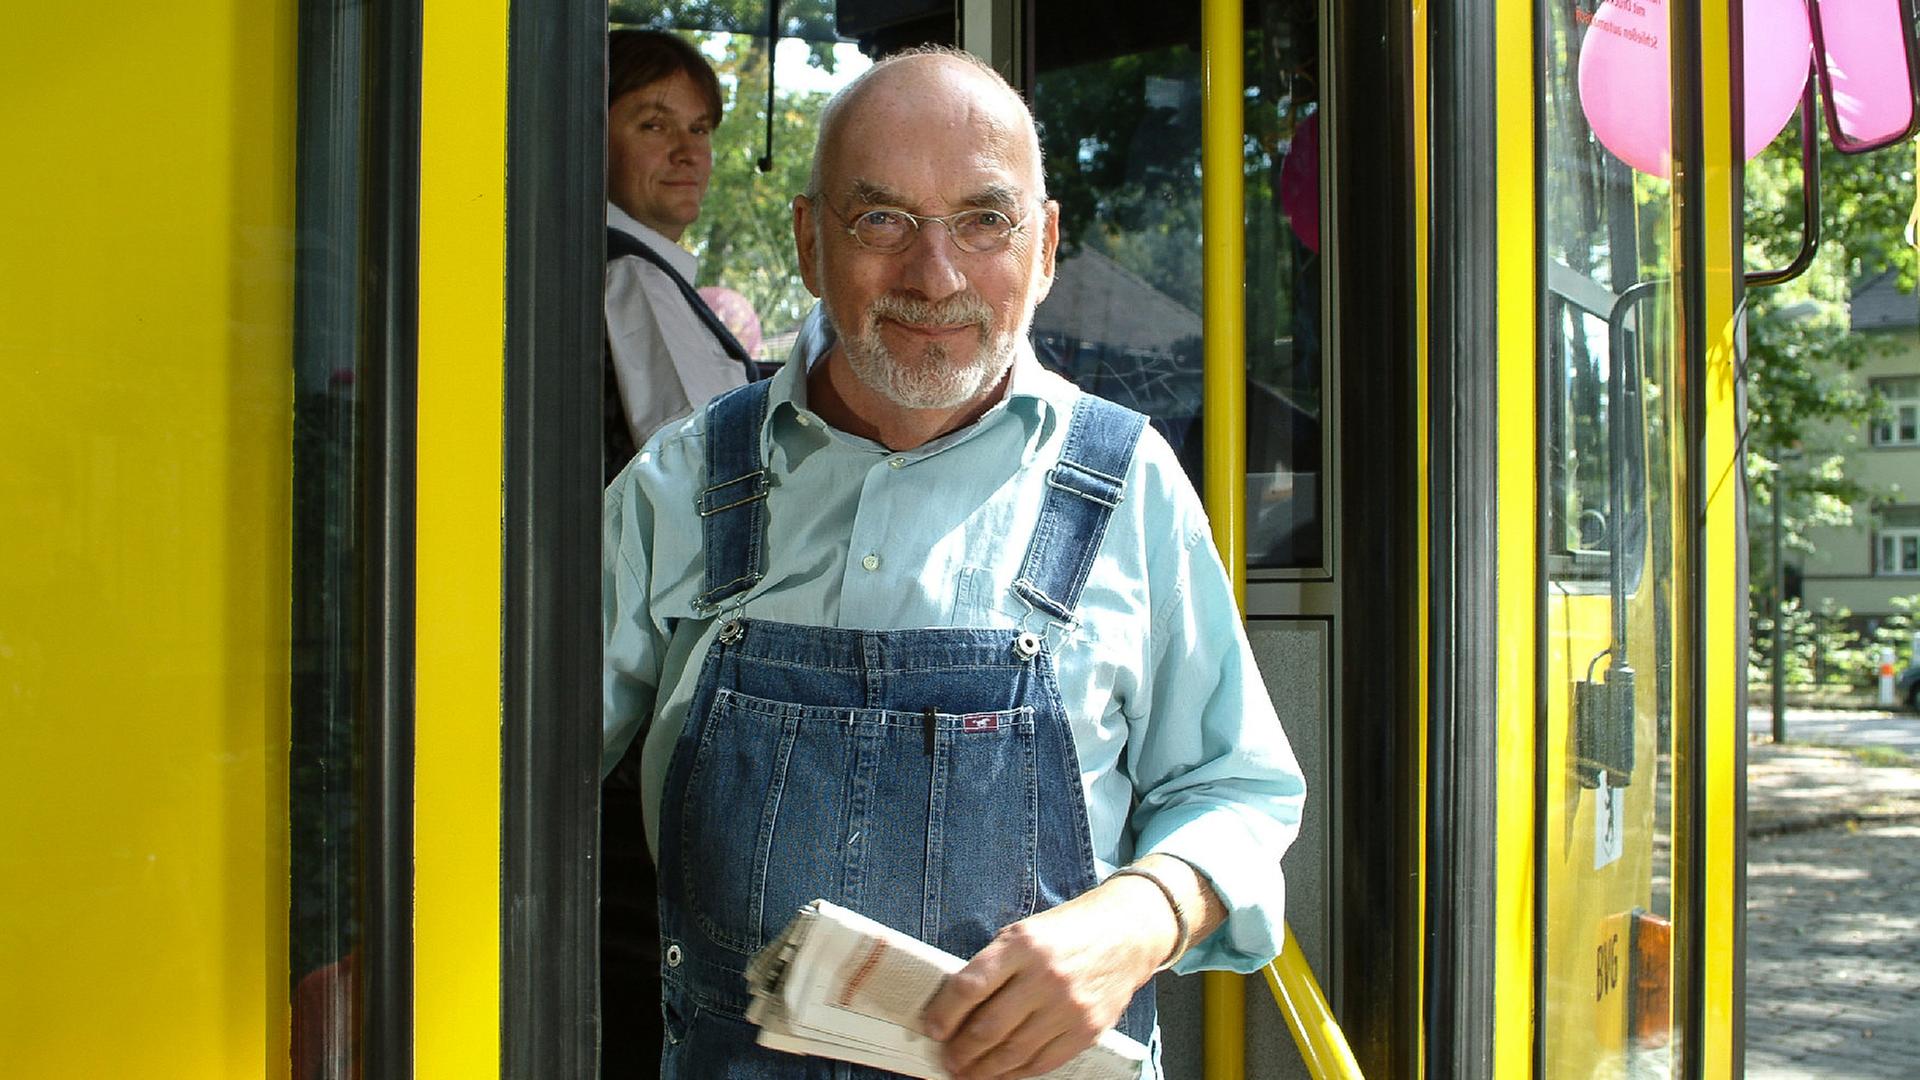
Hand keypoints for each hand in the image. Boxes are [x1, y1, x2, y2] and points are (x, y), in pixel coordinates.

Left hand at [920, 876, 1174, 1079]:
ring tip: (967, 1073)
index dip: (944, 1014)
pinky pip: (1043, 1062)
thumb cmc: (1066, 932)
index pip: (969, 987)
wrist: (1127, 933)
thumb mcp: (1023, 933)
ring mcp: (1069, 1007)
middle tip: (948, 1058)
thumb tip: (955, 1008)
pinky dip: (1016, 1073)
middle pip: (988, 1027)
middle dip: (960, 1050)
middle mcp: (1045, 977)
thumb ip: (993, 966)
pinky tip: (1000, 1074)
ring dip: (982, 1069)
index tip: (932, 1028)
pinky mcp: (1087, 1029)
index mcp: (1022, 945)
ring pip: (1013, 1051)